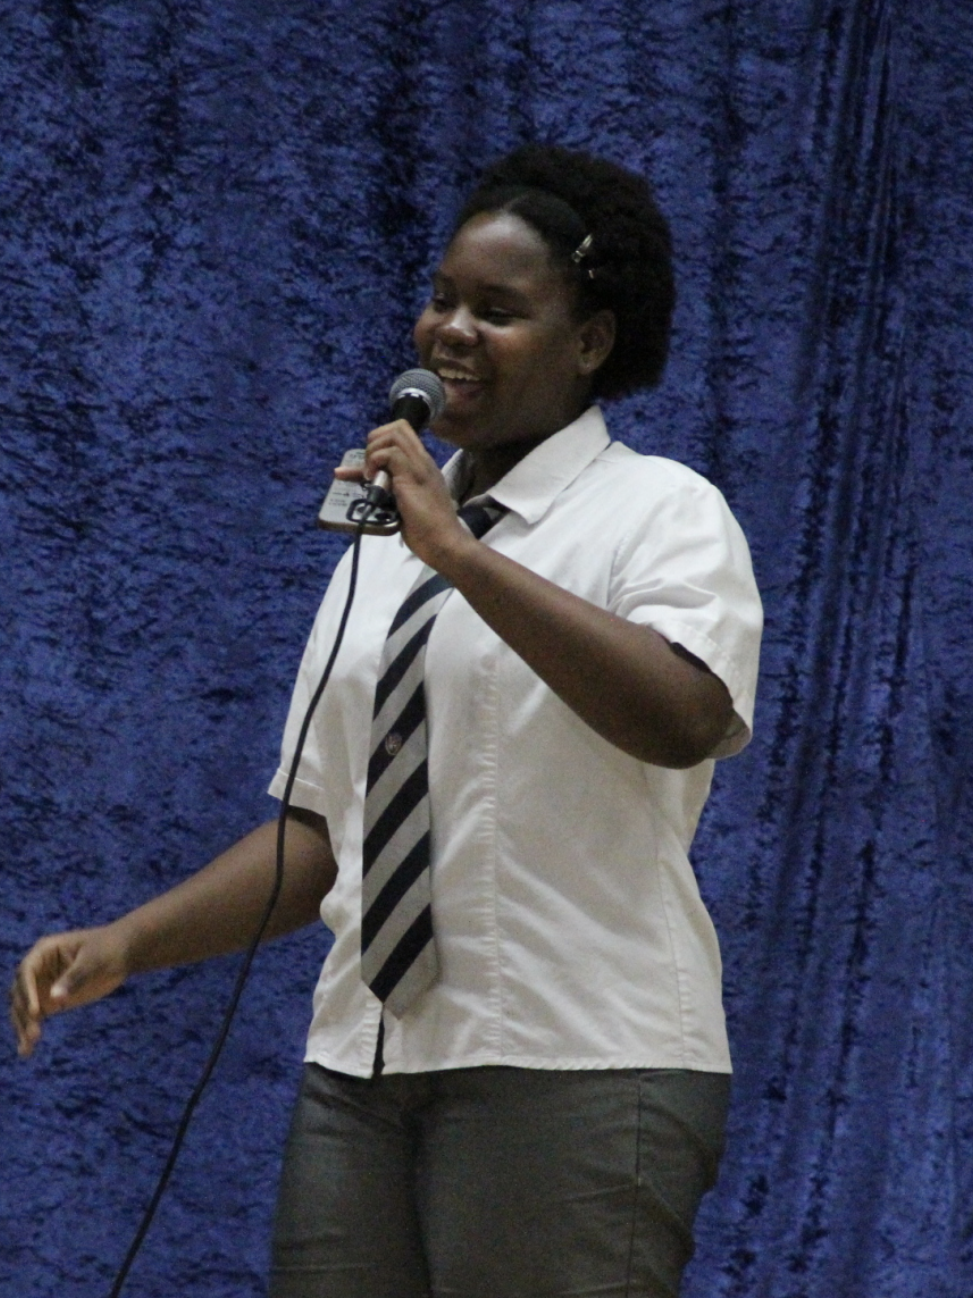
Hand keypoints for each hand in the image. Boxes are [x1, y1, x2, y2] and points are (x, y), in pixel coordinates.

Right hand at [9, 924, 129, 1057]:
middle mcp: (38, 969)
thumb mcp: (94, 960)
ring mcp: (42, 986)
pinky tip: (26, 1050)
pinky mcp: (50, 1001)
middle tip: (34, 1034)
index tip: (36, 1012)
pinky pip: (35, 1018)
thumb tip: (54, 998)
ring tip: (27, 1048)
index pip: (27, 972)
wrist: (123, 953)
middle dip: (24, 1013)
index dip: (28, 992)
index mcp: (44, 951)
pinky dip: (30, 1032)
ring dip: (23, 1027)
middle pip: (21, 993)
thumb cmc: (108, 948)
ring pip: (24, 1008)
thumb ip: (75, 978)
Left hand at [336, 420, 472, 569]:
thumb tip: (371, 487)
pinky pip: (389, 453)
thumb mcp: (405, 505)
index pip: (404, 434)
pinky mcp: (412, 476)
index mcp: (423, 466)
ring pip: (393, 434)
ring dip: (373, 451)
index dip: (382, 441)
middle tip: (370, 468)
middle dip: (375, 441)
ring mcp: (419, 466)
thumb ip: (392, 492)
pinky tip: (372, 480)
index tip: (373, 464)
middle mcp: (423, 461)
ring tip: (370, 475)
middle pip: (398, 426)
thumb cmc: (427, 531)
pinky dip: (374, 462)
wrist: (444, 543)